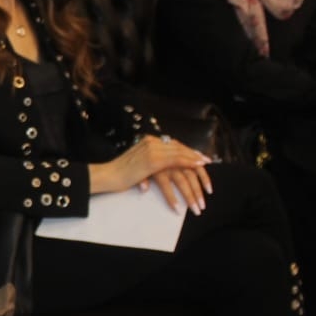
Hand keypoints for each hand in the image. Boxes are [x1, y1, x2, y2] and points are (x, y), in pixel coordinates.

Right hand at [92, 135, 212, 213]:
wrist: (108, 175)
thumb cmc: (119, 173)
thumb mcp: (138, 163)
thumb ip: (150, 159)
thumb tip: (165, 166)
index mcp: (149, 141)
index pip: (174, 145)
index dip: (188, 151)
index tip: (199, 158)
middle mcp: (152, 142)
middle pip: (179, 148)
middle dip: (194, 157)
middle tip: (207, 163)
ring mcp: (152, 150)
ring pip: (180, 156)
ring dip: (193, 165)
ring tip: (203, 171)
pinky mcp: (152, 161)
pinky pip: (175, 162)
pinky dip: (187, 166)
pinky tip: (195, 174)